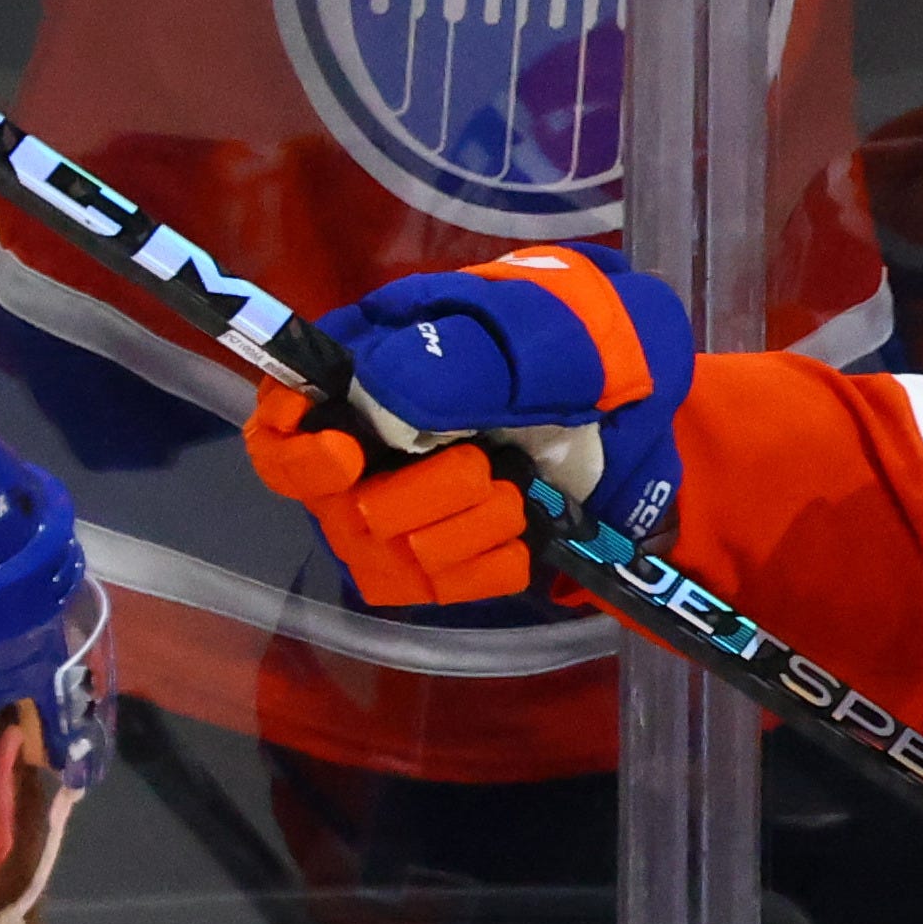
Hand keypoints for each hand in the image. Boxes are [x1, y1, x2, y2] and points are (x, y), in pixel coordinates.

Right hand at [242, 247, 694, 605]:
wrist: (643, 400)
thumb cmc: (578, 341)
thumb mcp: (538, 331)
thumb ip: (464, 360)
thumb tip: (380, 388)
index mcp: (364, 367)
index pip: (279, 427)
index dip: (296, 454)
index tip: (348, 458)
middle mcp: (364, 443)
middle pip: (339, 509)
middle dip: (421, 496)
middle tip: (484, 466)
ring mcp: (399, 505)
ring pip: (386, 561)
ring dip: (462, 534)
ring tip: (513, 495)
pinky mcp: (441, 556)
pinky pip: (433, 591)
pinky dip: (485, 567)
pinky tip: (518, 533)